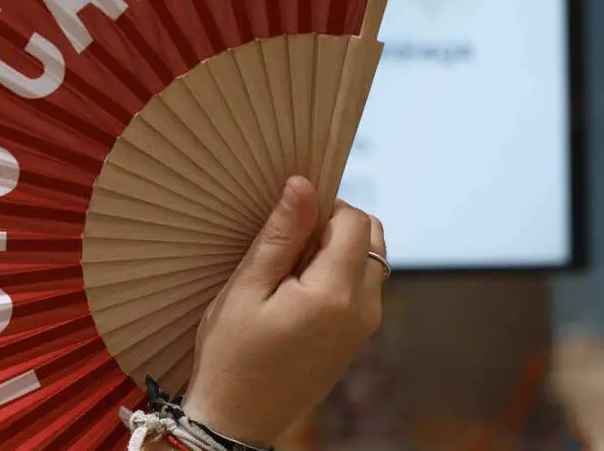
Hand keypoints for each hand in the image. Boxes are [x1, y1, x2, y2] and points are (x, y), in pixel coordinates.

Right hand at [179, 176, 386, 447]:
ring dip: (338, 250)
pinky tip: (296, 293)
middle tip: (287, 244)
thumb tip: (303, 184)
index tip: (286, 221)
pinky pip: (362, 288)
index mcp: (334, 293)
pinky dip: (338, 275)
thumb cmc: (231, 353)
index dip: (322, 207)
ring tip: (289, 270)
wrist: (237, 418)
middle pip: (372, 236)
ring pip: (370, 261)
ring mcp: (364, 328)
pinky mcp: (356, 339)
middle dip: (336, 225)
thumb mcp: (247, 287)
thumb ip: (281, 234)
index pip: (353, 220)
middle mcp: (362, 310)